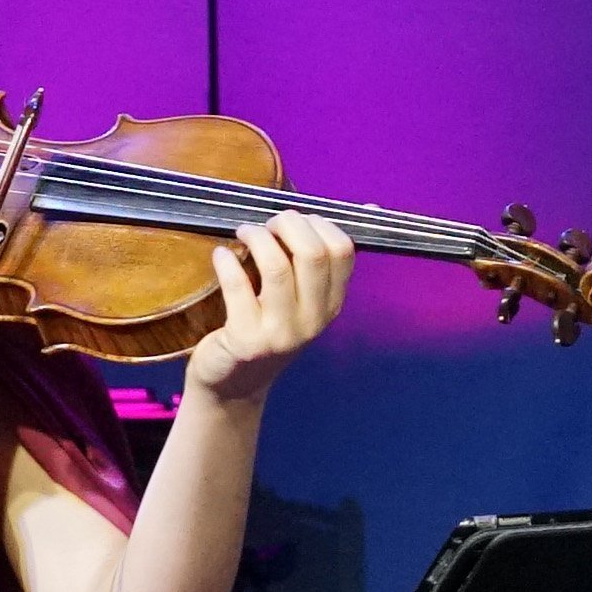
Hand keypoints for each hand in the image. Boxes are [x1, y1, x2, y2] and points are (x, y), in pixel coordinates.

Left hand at [183, 214, 354, 403]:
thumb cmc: (270, 329)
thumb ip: (325, 259)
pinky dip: (226, 262)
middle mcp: (313, 320)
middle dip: (288, 224)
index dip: (319, 224)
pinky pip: (237, 287)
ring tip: (244, 232)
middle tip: (268, 223)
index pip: (343, 251)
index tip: (297, 220)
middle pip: (313, 254)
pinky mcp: (246, 340)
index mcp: (332, 305)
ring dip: (257, 238)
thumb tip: (370, 208)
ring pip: (277, 267)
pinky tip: (221, 255)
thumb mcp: (306, 299)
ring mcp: (280, 333)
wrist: (234, 382)